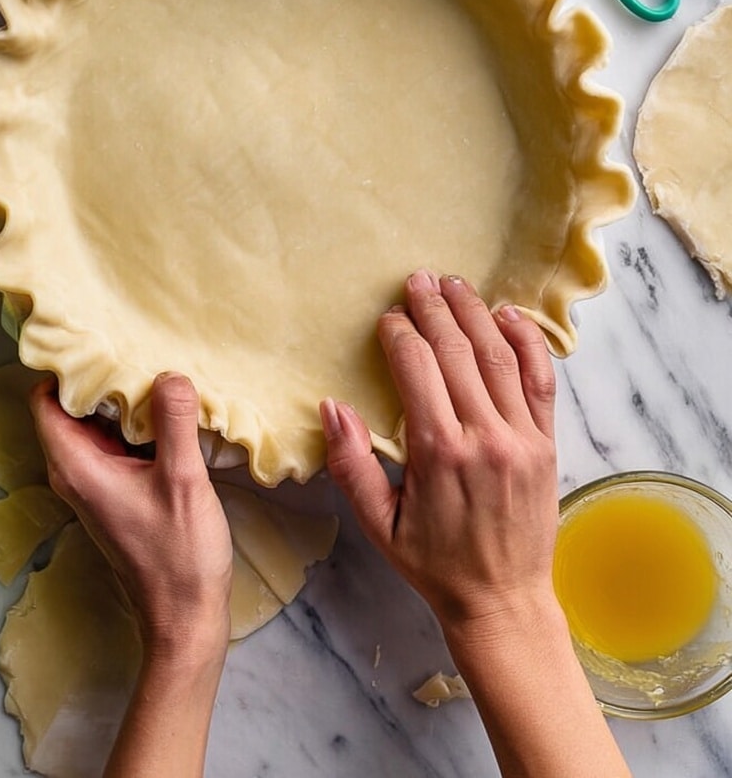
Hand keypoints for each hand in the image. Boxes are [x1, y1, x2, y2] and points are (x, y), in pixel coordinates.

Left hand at [30, 371, 232, 662]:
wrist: (185, 617)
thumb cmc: (179, 556)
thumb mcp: (182, 481)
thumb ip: (173, 423)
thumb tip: (169, 373)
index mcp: (77, 467)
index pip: (45, 400)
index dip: (64, 367)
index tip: (97, 339)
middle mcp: (76, 473)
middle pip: (70, 407)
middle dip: (98, 377)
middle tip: (135, 345)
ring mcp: (96, 484)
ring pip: (95, 425)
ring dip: (120, 401)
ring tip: (156, 368)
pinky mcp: (118, 492)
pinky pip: (115, 443)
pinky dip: (134, 424)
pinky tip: (168, 410)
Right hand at [320, 269, 557, 635]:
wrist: (502, 601)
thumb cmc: (433, 564)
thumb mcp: (377, 524)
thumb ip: (351, 464)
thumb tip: (331, 407)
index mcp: (439, 453)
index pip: (417, 368)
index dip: (400, 333)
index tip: (388, 318)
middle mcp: (485, 436)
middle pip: (456, 351)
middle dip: (434, 308)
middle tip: (417, 279)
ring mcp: (522, 438)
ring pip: (499, 355)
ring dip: (475, 312)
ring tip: (454, 284)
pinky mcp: (547, 444)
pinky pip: (541, 380)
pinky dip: (527, 341)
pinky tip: (507, 315)